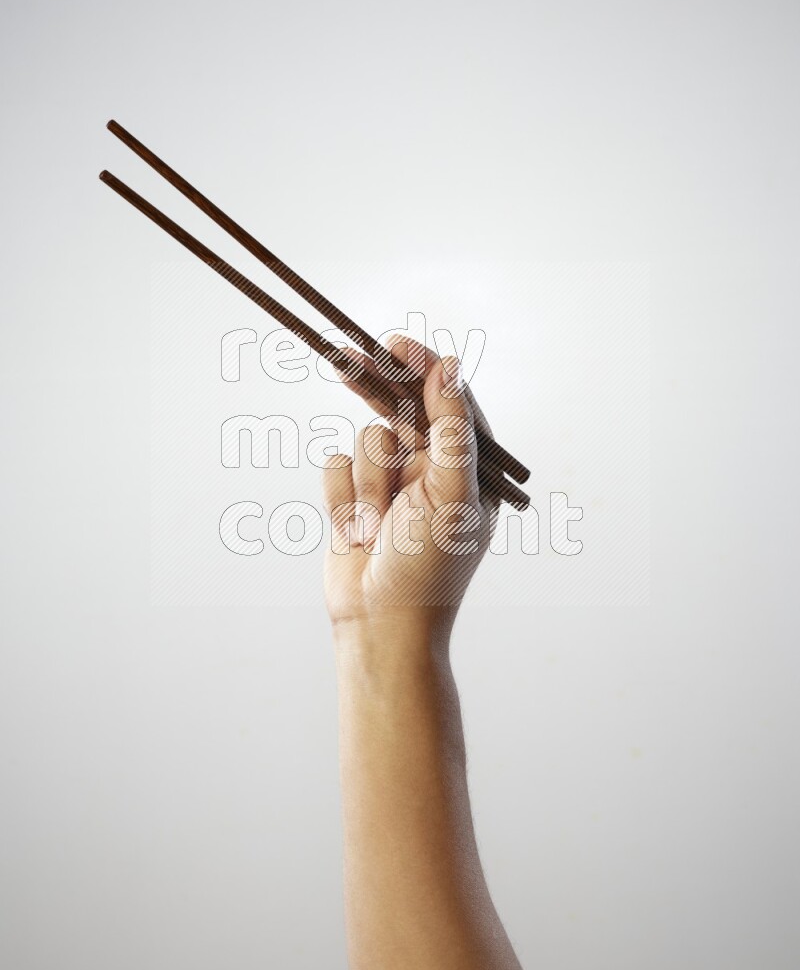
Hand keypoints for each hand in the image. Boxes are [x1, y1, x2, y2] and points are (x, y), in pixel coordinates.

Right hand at [321, 335, 499, 635]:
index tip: (396, 344)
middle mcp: (432, 469)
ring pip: (365, 437)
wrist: (378, 625)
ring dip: (367, 481)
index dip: (422, 368)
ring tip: (376, 525)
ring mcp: (391, 482)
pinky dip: (341, 495)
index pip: (449, 401)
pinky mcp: (354, 496)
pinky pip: (335, 464)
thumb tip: (448, 366)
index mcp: (469, 468)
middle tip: (349, 356)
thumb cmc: (428, 567)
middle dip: (376, 386)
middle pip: (401, 406)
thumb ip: (451, 427)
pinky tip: (355, 531)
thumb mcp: (451, 493)